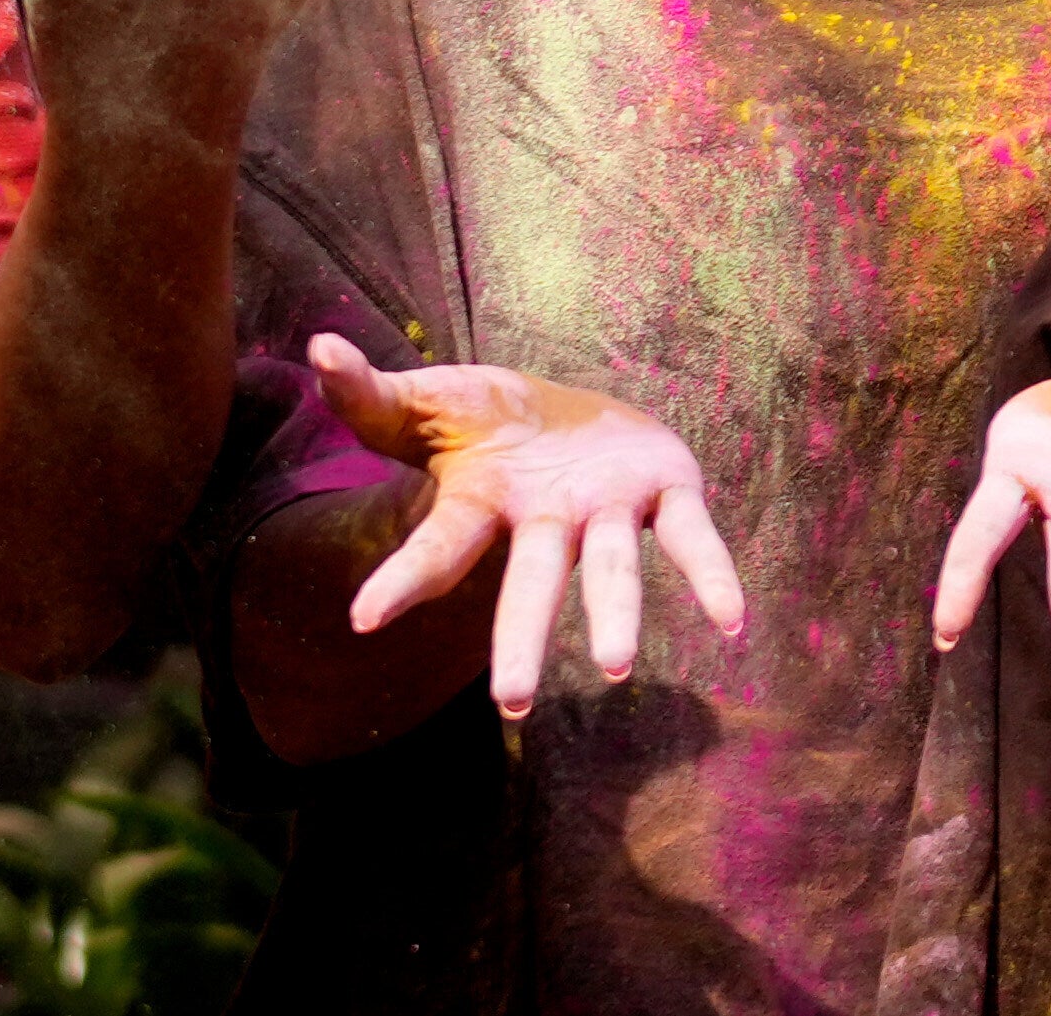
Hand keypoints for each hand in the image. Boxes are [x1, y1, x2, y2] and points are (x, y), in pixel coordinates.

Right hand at [312, 335, 745, 720]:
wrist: (568, 411)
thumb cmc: (486, 416)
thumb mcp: (427, 400)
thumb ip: (370, 393)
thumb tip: (317, 346)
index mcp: (485, 500)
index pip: (438, 548)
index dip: (403, 580)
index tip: (363, 619)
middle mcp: (546, 520)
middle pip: (530, 582)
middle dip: (521, 638)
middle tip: (513, 703)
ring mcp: (605, 511)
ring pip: (610, 568)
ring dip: (614, 614)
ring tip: (619, 667)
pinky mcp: (662, 491)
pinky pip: (690, 536)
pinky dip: (712, 575)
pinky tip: (734, 624)